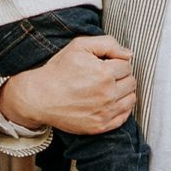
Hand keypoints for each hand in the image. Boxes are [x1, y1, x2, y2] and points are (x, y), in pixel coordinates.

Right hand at [1, 35, 136, 133]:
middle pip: (131, 82)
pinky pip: (124, 116)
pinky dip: (121, 108)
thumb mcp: (80, 46)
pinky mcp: (100, 126)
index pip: (127, 65)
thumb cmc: (58, 70)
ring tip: (107, 89)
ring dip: (123, 92)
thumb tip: (129, 54)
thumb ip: (108, 44)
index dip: (115, 62)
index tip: (104, 65)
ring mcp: (105, 112)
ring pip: (131, 99)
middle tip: (104, 76)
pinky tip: (108, 102)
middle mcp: (107, 94)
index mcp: (104, 73)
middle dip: (121, 76)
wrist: (39, 97)